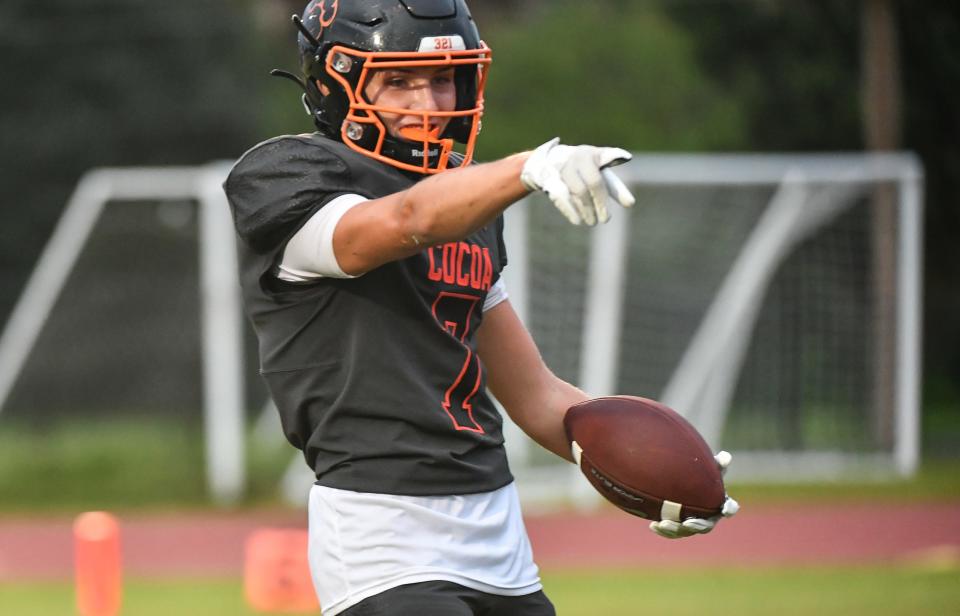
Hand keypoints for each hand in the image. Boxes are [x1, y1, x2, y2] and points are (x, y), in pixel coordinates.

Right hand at [520, 137, 634, 225]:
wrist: (550, 162)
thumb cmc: (583, 171)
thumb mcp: (599, 175)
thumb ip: (614, 189)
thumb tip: (630, 204)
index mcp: (593, 154)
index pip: (608, 172)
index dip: (617, 187)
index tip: (629, 202)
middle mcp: (578, 158)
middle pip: (594, 182)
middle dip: (600, 202)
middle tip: (605, 219)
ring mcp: (563, 167)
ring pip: (578, 190)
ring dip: (587, 209)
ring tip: (592, 222)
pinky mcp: (550, 179)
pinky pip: (561, 196)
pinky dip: (570, 210)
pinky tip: (578, 221)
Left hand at [649, 451, 739, 539]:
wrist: (677, 477)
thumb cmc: (696, 470)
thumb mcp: (706, 464)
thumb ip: (716, 462)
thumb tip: (725, 458)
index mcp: (719, 501)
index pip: (730, 507)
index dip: (729, 509)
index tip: (724, 509)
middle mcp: (709, 516)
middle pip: (706, 526)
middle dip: (697, 526)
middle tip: (687, 523)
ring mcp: (693, 523)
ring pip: (686, 531)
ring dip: (676, 530)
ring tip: (662, 524)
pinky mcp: (678, 525)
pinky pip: (671, 531)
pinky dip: (663, 530)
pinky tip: (653, 526)